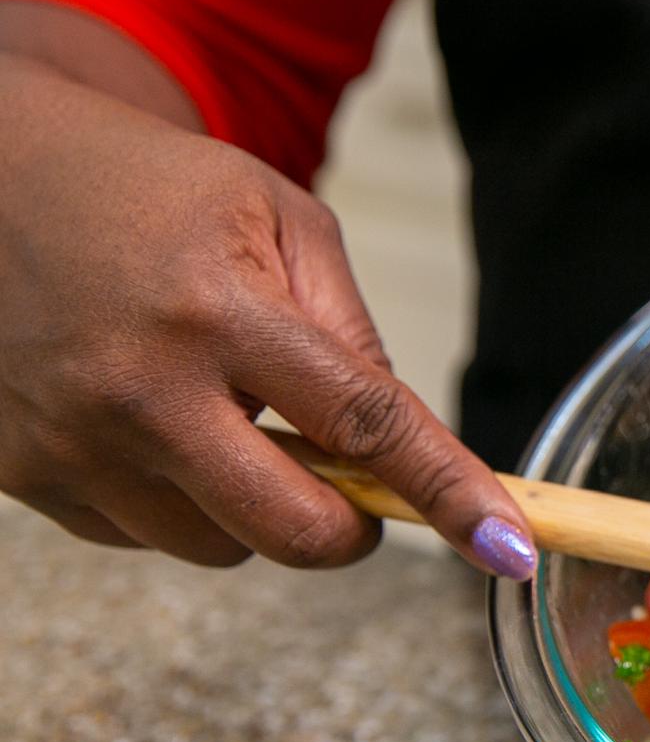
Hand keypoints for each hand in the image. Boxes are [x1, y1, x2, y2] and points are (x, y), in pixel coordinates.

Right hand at [0, 52, 534, 575]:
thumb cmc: (155, 192)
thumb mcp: (279, 220)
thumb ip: (351, 333)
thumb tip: (403, 444)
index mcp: (219, 312)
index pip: (364, 425)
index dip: (447, 494)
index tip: (509, 546)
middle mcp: (142, 390)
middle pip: (294, 532)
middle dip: (353, 530)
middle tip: (359, 490)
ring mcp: (74, 443)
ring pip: (223, 549)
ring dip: (256, 508)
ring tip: (225, 414)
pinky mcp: (25, 476)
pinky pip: (147, 538)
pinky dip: (181, 501)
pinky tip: (157, 422)